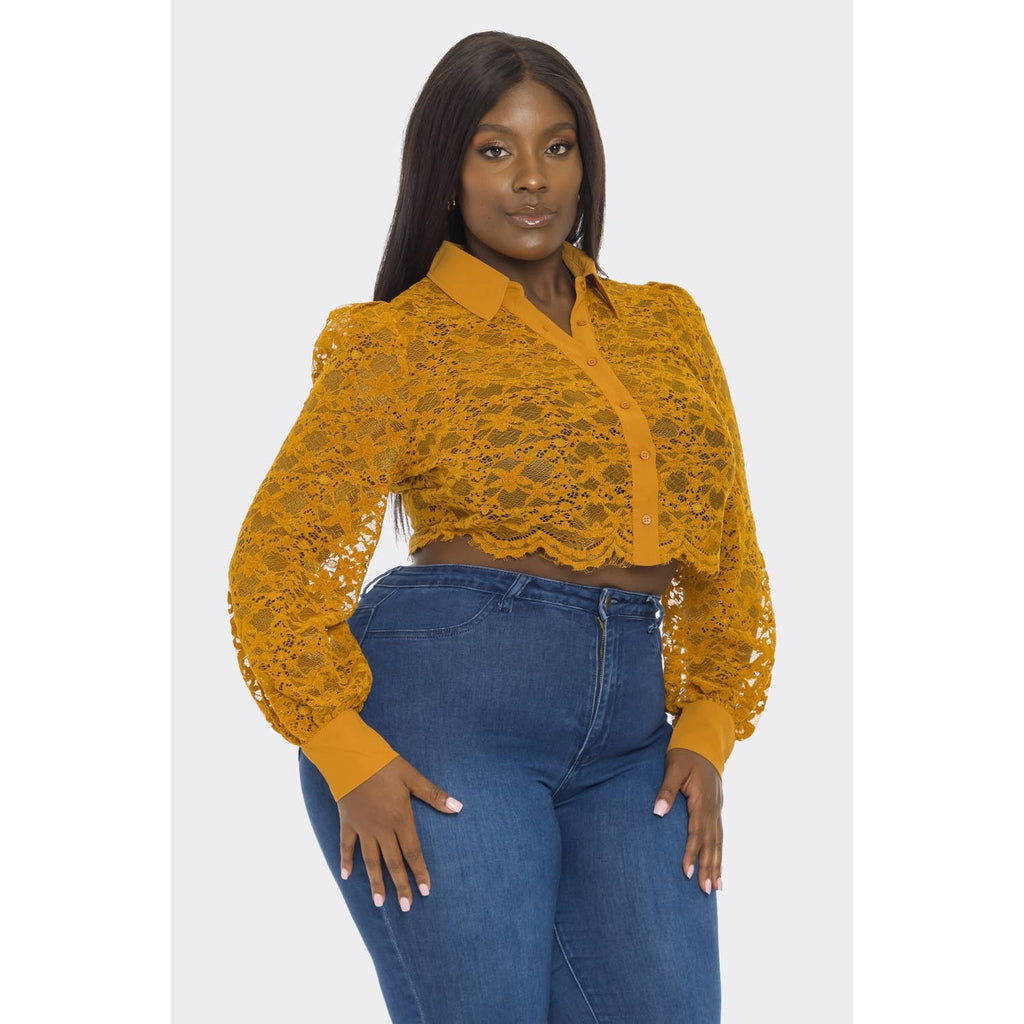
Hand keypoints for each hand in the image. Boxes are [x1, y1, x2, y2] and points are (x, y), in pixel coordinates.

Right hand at [337, 755, 462, 911]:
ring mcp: (363, 827)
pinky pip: (346, 846)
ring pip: (370, 861)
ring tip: (379, 902)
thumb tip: (458, 807)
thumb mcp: (411, 777)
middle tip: (406, 907)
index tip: (426, 891)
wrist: (349, 757)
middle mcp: (382, 828)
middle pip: (393, 862)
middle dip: (400, 885)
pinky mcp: (347, 822)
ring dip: (375, 881)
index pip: (413, 852)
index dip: (420, 872)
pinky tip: (346, 876)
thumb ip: (434, 795)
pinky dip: (345, 861)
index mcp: (400, 818)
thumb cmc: (383, 764)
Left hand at [652, 748, 723, 894]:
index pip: (697, 832)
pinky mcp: (717, 808)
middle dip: (709, 867)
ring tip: (717, 887)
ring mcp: (718, 808)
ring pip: (719, 841)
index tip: (687, 873)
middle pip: (711, 842)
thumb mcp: (673, 768)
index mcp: (703, 799)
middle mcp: (714, 807)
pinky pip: (719, 834)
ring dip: (717, 864)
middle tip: (706, 891)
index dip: (692, 853)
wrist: (703, 742)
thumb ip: (665, 791)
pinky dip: (719, 852)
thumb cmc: (685, 754)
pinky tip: (719, 866)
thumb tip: (657, 813)